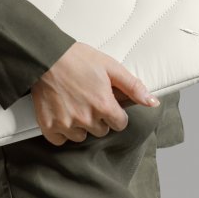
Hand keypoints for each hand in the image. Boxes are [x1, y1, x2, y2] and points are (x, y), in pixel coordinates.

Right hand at [31, 42, 160, 145]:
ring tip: (73, 105)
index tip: (106, 103)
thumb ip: (133, 87)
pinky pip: (60, 140)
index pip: (120, 124)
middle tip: (88, 99)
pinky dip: (61, 131)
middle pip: (101, 130)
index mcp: (104, 105)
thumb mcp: (111, 67)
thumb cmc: (78, 59)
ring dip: (80, 125)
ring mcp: (66, 124)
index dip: (115, 113)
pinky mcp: (49, 126)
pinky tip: (61, 114)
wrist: (46, 57)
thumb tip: (152, 102)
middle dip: (98, 118)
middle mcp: (86, 118)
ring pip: (81, 136)